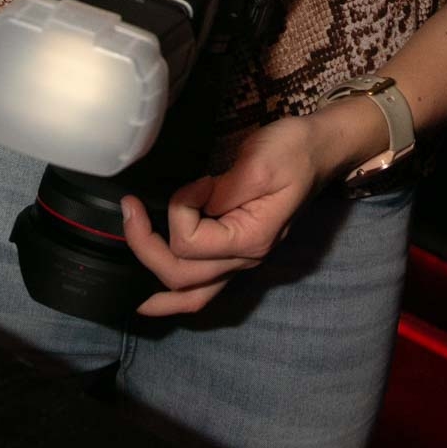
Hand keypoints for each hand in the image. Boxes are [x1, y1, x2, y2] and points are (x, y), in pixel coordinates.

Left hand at [121, 115, 331, 317]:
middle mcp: (244, 259)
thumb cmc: (291, 151)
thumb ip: (222, 191)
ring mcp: (241, 259)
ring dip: (156, 291)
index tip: (198, 181)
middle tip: (130, 209)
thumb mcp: (257, 162)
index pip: (191, 242)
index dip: (180, 209)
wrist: (317, 149)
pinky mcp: (236, 251)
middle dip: (145, 246)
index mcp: (251, 238)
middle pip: (181, 276)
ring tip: (129, 291)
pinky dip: (176, 297)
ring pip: (192, 296)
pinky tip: (155, 298)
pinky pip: (203, 288)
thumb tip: (194, 204)